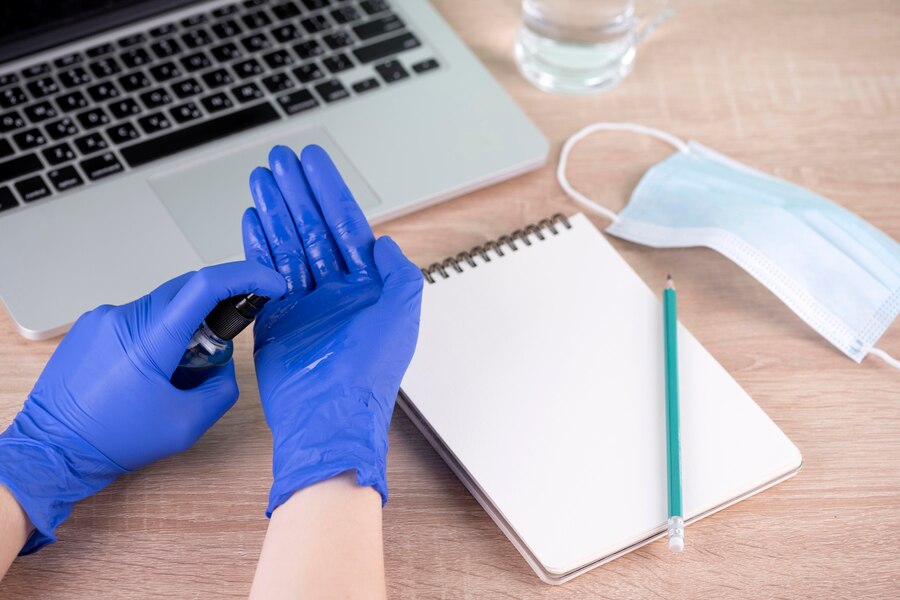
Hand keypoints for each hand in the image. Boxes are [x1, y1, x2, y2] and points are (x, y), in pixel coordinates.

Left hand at [0, 262, 284, 552]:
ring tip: (171, 374)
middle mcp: (124, 317)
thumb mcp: (186, 426)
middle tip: (217, 349)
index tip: (271, 284)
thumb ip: (222, 388)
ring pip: (165, 305)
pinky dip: (157, 334)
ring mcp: (104, 317)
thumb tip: (224, 362)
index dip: (248, 276)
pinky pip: (140, 315)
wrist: (52, 449)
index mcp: (150, 340)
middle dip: (215, 313)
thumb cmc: (113, 439)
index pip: (206, 285)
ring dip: (183, 328)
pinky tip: (146, 372)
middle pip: (189, 289)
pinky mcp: (92, 324)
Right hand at [243, 145, 422, 514]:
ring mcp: (304, 303)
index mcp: (367, 286)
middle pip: (312, 226)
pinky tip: (252, 220)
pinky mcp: (276, 319)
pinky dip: (257, 245)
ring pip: (287, 244)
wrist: (328, 414)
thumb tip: (386, 243)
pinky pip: (265, 273)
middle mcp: (336, 290)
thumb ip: (398, 272)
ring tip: (259, 180)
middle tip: (279, 161)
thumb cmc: (368, 372)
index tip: (313, 162)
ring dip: (274, 211)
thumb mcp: (401, 314)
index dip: (329, 189)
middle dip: (296, 192)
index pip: (346, 224)